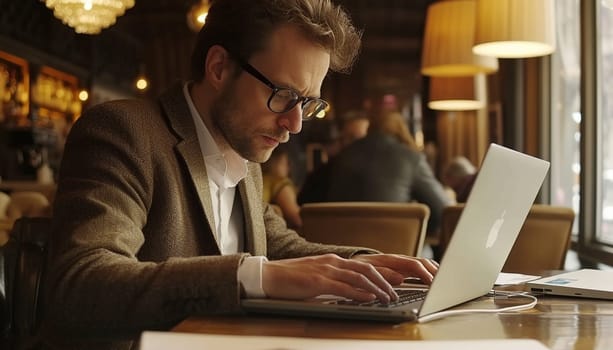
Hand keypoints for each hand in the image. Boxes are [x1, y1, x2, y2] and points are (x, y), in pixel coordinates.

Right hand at [262, 254, 397, 303]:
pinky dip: (359, 293)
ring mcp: (325, 270)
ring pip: (358, 278)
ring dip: (376, 289)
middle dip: (384, 282)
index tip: (394, 283)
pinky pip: (343, 287)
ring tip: (387, 298)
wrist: (268, 275)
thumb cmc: (290, 279)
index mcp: (332, 260)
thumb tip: (349, 292)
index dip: (382, 274)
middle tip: (395, 294)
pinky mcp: (317, 281)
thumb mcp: (315, 277)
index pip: (363, 266)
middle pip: (366, 270)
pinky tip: (369, 299)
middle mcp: (332, 262)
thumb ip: (332, 281)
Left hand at [351, 254, 437, 285]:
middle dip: (435, 271)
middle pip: (422, 262)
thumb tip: (399, 278)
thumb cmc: (357, 269)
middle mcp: (397, 259)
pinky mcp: (400, 266)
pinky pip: (418, 266)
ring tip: (445, 280)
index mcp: (390, 260)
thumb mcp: (366, 272)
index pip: (414, 265)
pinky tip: (434, 277)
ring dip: (434, 270)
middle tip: (446, 283)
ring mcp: (400, 262)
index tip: (435, 283)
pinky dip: (428, 271)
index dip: (425, 274)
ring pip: (422, 263)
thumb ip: (382, 274)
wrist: (349, 264)